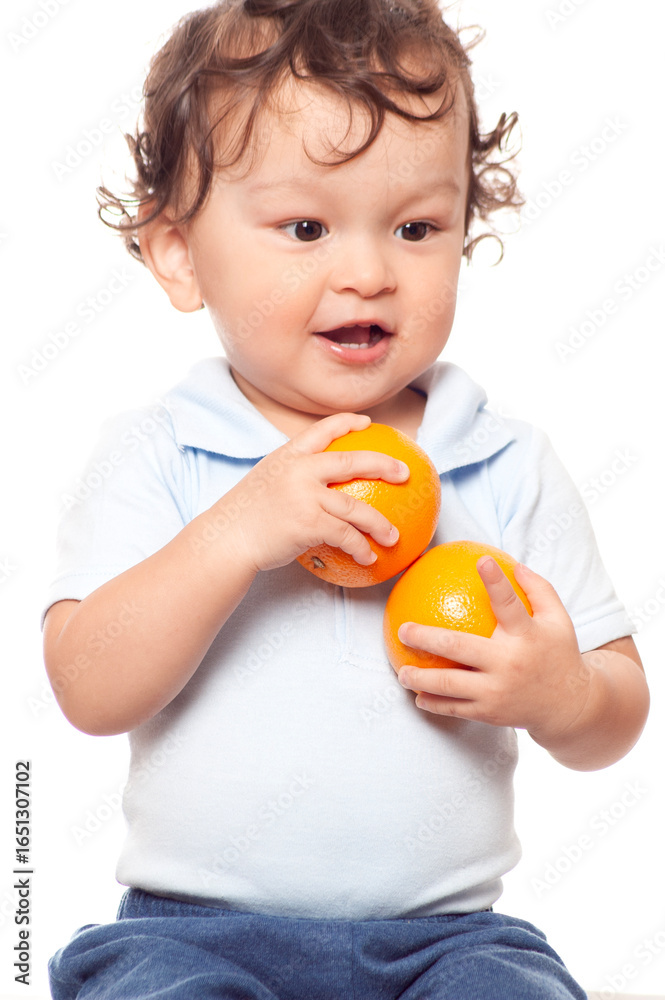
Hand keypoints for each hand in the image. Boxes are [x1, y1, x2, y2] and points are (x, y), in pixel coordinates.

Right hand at [206, 412, 408, 573]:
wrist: (225, 540)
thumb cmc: (244, 518)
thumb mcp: (265, 482)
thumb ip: (291, 477)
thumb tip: (318, 486)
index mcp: (288, 456)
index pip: (322, 430)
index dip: (347, 423)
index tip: (367, 423)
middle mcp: (299, 470)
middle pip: (352, 461)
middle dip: (383, 464)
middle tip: (404, 473)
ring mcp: (305, 496)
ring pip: (356, 507)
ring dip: (380, 524)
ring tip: (393, 536)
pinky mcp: (309, 524)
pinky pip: (346, 536)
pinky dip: (361, 548)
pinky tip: (368, 557)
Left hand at [396, 558, 591, 744]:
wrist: (570, 707)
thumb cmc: (558, 654)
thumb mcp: (558, 620)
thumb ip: (538, 589)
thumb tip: (512, 564)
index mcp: (527, 636)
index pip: (509, 604)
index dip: (496, 581)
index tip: (481, 562)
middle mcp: (509, 663)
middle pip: (459, 648)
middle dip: (425, 638)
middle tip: (404, 630)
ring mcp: (497, 692)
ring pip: (449, 685)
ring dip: (419, 678)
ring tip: (401, 671)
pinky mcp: (490, 713)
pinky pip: (455, 709)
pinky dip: (433, 703)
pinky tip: (417, 696)